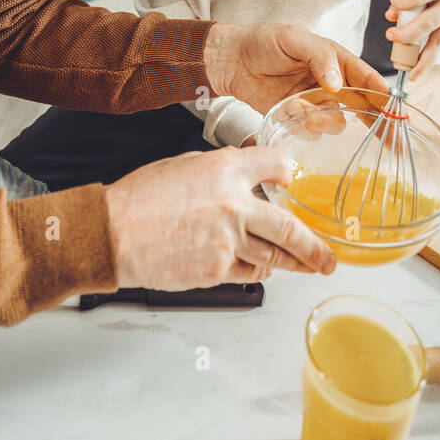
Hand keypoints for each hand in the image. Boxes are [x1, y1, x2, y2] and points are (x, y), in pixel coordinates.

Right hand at [104, 145, 337, 288]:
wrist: (112, 233)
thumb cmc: (139, 199)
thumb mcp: (183, 166)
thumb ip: (219, 171)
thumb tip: (241, 178)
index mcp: (225, 170)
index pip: (275, 165)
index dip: (287, 172)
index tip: (293, 180)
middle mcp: (233, 205)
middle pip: (289, 228)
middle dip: (314, 248)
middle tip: (328, 258)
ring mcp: (227, 242)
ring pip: (273, 258)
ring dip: (292, 264)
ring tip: (305, 268)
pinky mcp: (216, 271)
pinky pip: (247, 274)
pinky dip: (256, 271)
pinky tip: (258, 269)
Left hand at [202, 22, 387, 115]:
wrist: (234, 61)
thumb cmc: (265, 43)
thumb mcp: (294, 39)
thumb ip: (318, 57)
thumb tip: (337, 83)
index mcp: (339, 62)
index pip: (369, 80)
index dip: (385, 97)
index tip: (398, 112)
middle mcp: (334, 86)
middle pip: (365, 108)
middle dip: (380, 125)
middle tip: (394, 142)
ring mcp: (317, 104)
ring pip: (336, 124)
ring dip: (322, 120)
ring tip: (298, 106)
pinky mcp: (299, 120)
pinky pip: (311, 132)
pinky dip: (301, 125)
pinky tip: (285, 108)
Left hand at [385, 0, 439, 79]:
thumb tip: (390, 15)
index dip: (404, 0)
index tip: (394, 1)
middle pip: (428, 22)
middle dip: (407, 32)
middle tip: (390, 35)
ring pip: (436, 41)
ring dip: (418, 56)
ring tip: (404, 67)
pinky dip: (427, 61)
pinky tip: (416, 73)